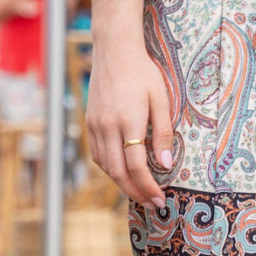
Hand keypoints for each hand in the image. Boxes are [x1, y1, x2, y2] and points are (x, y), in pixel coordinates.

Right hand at [86, 42, 173, 206]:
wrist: (114, 50)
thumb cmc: (143, 72)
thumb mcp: (161, 99)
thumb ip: (163, 133)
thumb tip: (165, 164)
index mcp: (128, 121)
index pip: (136, 166)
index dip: (148, 187)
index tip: (160, 199)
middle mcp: (107, 126)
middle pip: (118, 172)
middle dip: (135, 193)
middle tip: (152, 205)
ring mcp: (95, 125)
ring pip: (104, 166)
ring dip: (121, 184)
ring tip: (140, 192)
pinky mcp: (89, 122)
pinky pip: (96, 154)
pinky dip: (109, 168)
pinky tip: (122, 172)